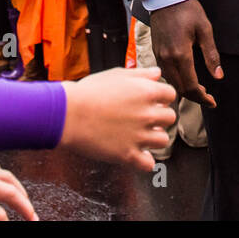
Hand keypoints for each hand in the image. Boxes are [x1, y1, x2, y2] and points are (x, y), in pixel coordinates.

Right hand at [59, 67, 176, 170]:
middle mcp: (147, 114)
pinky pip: (148, 163)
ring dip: (154, 138)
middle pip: (169, 118)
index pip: (170, 95)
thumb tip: (157, 74)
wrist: (68, 114)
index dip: (161, 97)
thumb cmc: (88, 92)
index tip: (152, 101)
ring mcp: (139, 136)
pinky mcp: (127, 155)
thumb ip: (140, 74)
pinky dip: (144, 161)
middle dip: (159, 117)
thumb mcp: (116, 74)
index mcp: (147, 92)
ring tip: (140, 136)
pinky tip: (136, 154)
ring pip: (163, 140)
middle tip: (145, 118)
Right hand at [150, 0, 222, 107]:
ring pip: (171, 83)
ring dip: (184, 90)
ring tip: (199, 89)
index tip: (212, 102)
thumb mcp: (205, 30)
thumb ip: (212, 55)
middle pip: (179, 89)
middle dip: (194, 97)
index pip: (191, 86)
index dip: (203, 98)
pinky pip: (165, 74)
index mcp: (181, 54)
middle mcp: (167, 59)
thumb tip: (219, 76)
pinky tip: (185, 78)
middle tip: (208, 98)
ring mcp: (159, 56)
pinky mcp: (155, 52)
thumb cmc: (187, 10)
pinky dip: (176, 81)